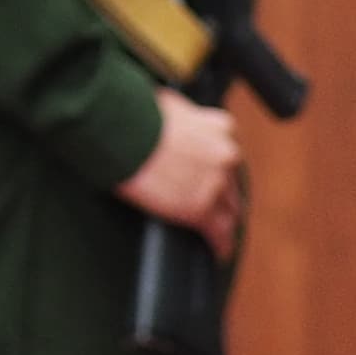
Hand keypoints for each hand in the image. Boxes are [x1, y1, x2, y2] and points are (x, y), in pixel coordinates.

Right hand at [119, 91, 243, 250]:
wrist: (123, 132)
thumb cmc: (134, 114)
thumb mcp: (165, 103)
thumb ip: (177, 113)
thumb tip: (165, 111)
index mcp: (219, 127)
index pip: (228, 149)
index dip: (218, 164)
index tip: (211, 170)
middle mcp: (224, 154)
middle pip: (232, 183)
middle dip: (224, 194)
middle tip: (213, 204)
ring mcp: (215, 184)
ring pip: (230, 211)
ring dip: (224, 221)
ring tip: (219, 233)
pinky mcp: (201, 210)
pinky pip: (219, 234)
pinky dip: (220, 245)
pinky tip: (219, 252)